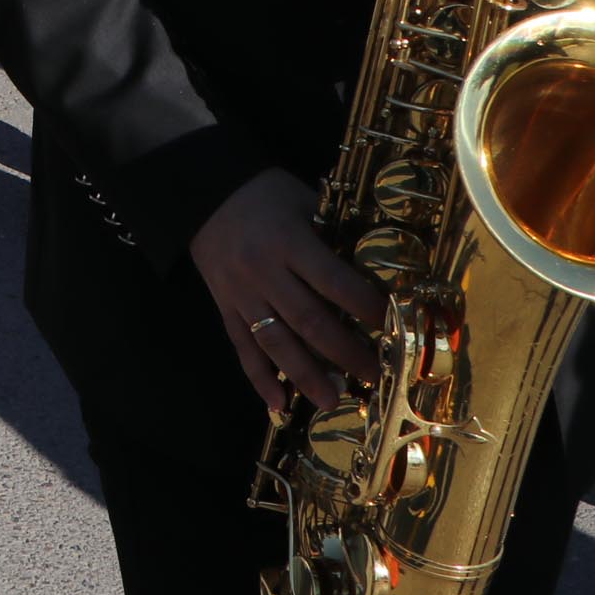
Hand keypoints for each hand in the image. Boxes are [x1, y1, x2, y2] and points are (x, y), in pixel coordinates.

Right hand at [190, 168, 384, 414]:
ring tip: (331, 400)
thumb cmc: (262, 192)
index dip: (364, 306)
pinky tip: (277, 403)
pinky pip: (242, 347)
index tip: (392, 326)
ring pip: (275, 342)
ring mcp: (241, 293)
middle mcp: (264, 271)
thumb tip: (377, 262)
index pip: (333, 281)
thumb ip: (333, 231)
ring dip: (305, 375)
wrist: (202, 191)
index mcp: (288, 241)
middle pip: (308, 320)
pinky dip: (259, 377)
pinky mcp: (224, 306)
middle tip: (374, 376)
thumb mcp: (303, 199)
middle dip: (344, 352)